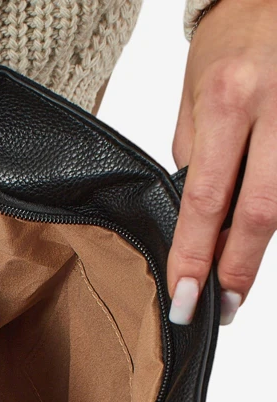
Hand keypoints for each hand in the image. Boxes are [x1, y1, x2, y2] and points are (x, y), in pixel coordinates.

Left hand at [168, 0, 276, 326]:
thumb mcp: (195, 98)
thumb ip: (196, 159)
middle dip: (238, 269)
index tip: (186, 297)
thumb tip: (197, 220)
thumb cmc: (231, 43)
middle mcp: (276, 106)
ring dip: (260, 244)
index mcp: (229, 101)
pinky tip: (260, 228)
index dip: (195, 257)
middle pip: (262, 213)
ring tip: (236, 269)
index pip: (206, 200)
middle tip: (222, 306)